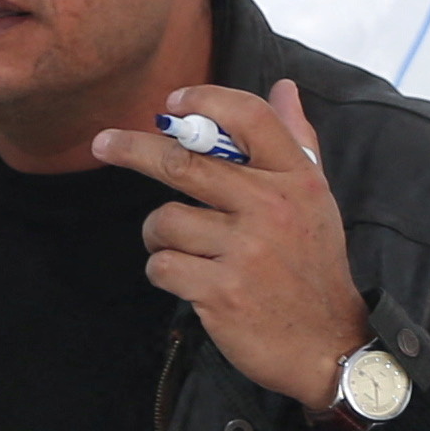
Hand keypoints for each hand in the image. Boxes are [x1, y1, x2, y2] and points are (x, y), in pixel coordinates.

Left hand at [92, 78, 366, 410]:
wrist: (327, 343)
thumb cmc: (312, 264)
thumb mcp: (315, 199)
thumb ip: (297, 140)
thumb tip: (284, 87)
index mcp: (297, 179)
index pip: (248, 117)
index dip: (203, 101)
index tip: (171, 103)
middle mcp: (271, 208)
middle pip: (183, 162)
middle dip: (132, 149)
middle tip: (102, 143)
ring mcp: (245, 251)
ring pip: (164, 220)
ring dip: (160, 234)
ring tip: (184, 248)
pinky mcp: (220, 291)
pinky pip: (161, 265)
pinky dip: (164, 270)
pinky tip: (189, 279)